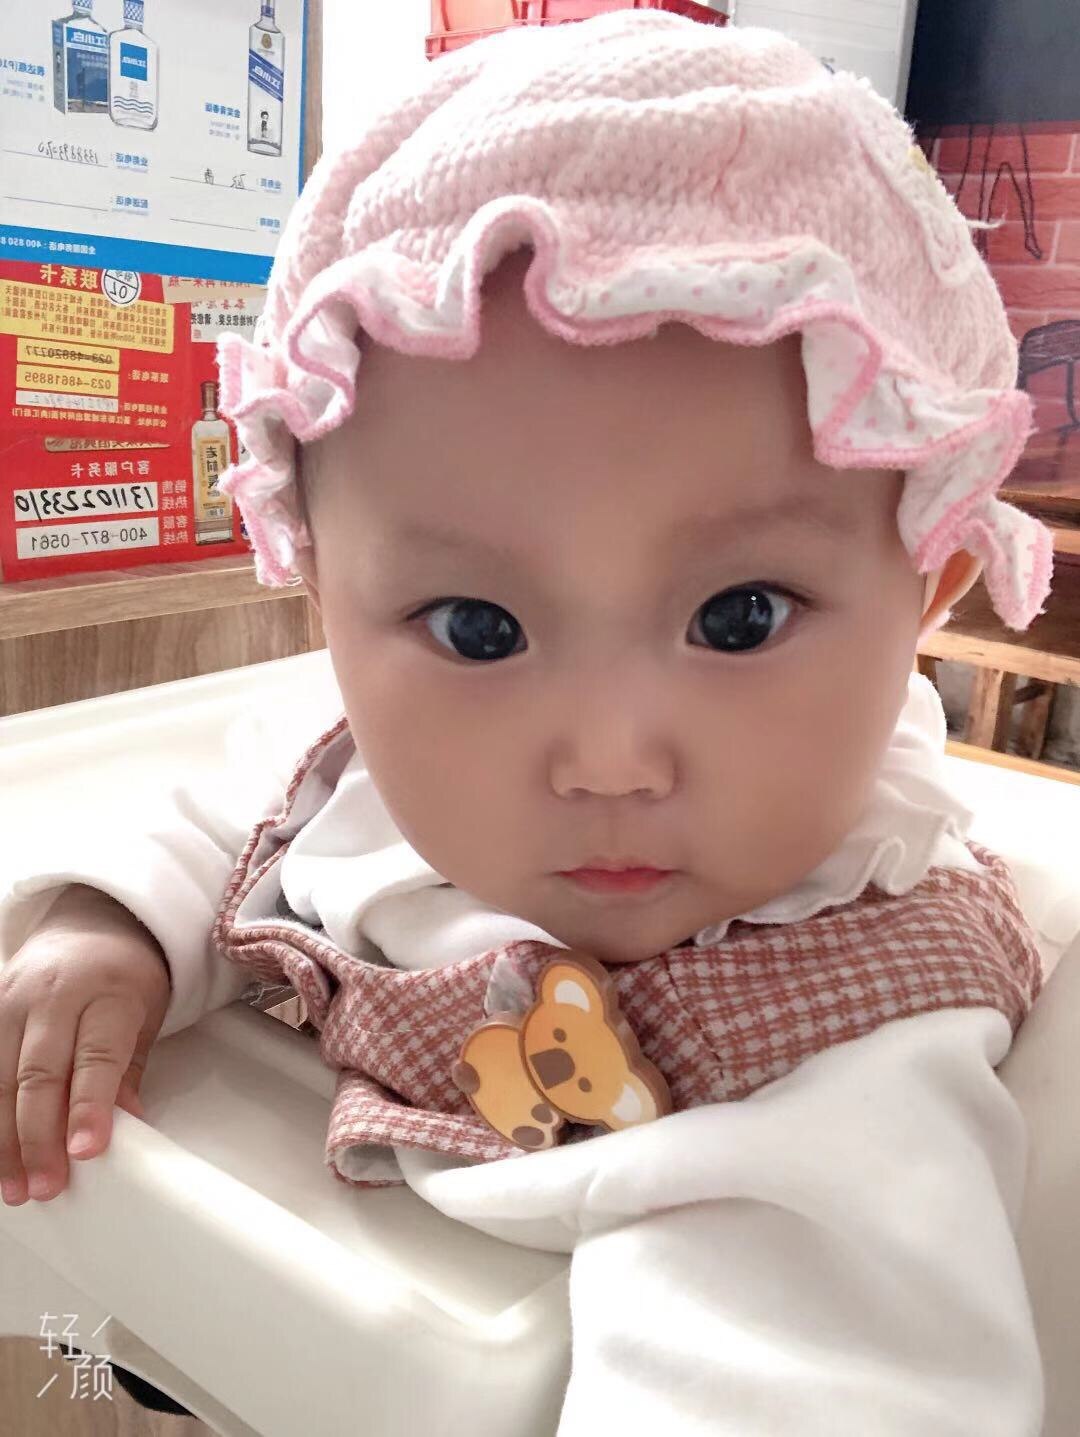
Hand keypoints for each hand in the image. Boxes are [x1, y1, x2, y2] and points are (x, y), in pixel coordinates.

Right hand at [0, 885, 171, 1204]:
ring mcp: (12, 1000)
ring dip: (4, 1138)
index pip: (96, 1057)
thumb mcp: (146, 1016)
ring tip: (15, 1186)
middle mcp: (54, 995)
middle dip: (39, 1137)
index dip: (89, 1107)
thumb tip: (127, 1128)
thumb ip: (130, 1073)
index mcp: (107, 993)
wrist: (93, 923)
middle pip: (39, 1074)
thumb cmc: (125, 977)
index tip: (86, 1151)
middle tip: (47, 1186)